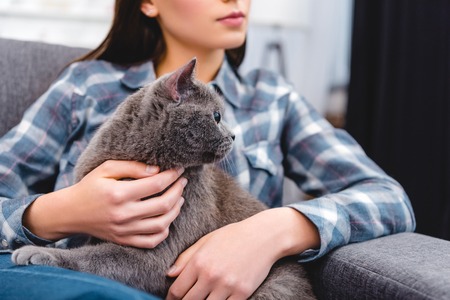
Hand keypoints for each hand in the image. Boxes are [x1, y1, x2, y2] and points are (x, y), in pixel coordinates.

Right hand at [24, 160, 186, 248]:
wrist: (70, 213)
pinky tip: (167, 218)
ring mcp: (125, 231)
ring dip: (176, 210)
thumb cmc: (90, 186)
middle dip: (178, 190)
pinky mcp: (124, 240)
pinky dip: (165, 231)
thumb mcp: (106, 168)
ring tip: (179, 197)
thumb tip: (157, 170)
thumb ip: (132, 167)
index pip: (156, 184)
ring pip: (162, 224)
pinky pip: (152, 241)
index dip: (172, 175)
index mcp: (119, 194)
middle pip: (164, 204)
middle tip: (182, 181)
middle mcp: (124, 214)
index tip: (179, 169)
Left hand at [166, 208, 319, 299]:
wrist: (264, 236)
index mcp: (199, 261)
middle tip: (188, 299)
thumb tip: (169, 274)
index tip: (174, 299)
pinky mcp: (242, 293)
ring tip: (204, 297)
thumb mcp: (207, 241)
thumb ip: (186, 258)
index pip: (177, 290)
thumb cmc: (234, 236)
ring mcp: (227, 286)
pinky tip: (220, 298)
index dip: (171, 298)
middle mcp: (211, 275)